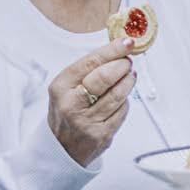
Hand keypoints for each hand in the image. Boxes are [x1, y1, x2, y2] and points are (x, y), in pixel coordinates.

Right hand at [47, 37, 136, 166]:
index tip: (127, 42)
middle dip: (122, 65)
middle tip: (128, 61)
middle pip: (104, 77)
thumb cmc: (67, 110)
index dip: (112, 50)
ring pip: (117, 95)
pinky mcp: (102, 134)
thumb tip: (118, 48)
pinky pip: (122, 111)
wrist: (60, 147)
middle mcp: (71, 104)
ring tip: (130, 75)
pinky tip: (122, 97)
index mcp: (61, 87)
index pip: (90, 62)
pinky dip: (125, 101)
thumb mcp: (67, 87)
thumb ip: (89, 69)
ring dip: (128, 81)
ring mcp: (86, 121)